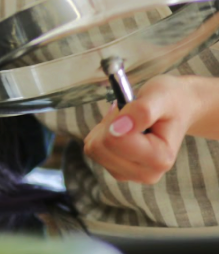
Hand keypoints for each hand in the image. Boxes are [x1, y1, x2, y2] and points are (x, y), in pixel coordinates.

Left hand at [83, 75, 199, 183]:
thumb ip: (142, 112)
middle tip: (128, 114)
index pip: (114, 140)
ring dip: (104, 129)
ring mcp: (132, 175)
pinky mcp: (119, 171)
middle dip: (109, 124)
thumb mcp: (160, 97)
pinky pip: (93, 151)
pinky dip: (101, 135)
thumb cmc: (170, 101)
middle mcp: (147, 174)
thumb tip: (117, 128)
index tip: (131, 108)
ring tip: (126, 122)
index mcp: (160, 159)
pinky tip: (120, 130)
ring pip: (93, 150)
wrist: (179, 108)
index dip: (116, 118)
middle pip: (100, 147)